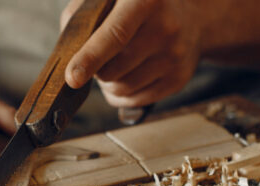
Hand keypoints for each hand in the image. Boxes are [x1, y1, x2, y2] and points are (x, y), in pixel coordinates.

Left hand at [61, 0, 201, 107]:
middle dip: (96, 71)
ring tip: (114, 65)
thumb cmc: (138, 6)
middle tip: (100, 58)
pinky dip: (122, 95)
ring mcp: (175, 55)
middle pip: (112, 70)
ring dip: (108, 84)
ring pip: (122, 89)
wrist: (191, 16)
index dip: (90, 58)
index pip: (114, 35)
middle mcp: (166, 27)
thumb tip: (68, 52)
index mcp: (144, 0)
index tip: (72, 78)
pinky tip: (126, 77)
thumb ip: (84, 14)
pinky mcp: (180, 78)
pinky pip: (136, 101)